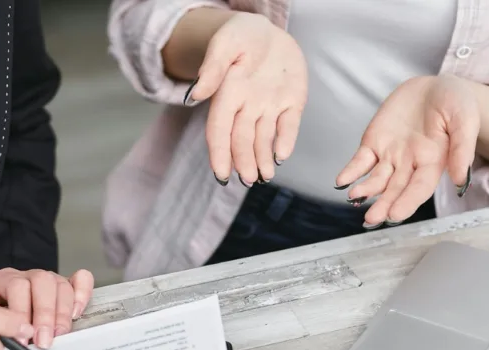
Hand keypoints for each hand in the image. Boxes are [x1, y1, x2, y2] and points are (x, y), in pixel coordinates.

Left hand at [0, 268, 94, 348]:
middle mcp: (30, 276)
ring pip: (62, 285)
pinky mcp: (68, 284)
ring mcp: (51, 279)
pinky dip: (83, 294)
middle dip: (45, 315)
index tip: (22, 339)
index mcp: (6, 279)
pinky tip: (77, 313)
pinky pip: (82, 279)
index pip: (17, 287)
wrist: (2, 310)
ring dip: (62, 313)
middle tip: (43, 341)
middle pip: (42, 283)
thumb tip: (0, 335)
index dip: (20, 313)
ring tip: (59, 335)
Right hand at [185, 12, 306, 185]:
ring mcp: (270, 106)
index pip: (220, 130)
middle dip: (244, 162)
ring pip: (264, 139)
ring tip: (264, 177)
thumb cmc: (241, 35)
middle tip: (248, 180)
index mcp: (228, 94)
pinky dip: (286, 141)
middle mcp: (247, 106)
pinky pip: (289, 125)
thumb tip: (195, 95)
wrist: (267, 31)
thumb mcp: (225, 44)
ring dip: (263, 159)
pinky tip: (281, 156)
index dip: (219, 153)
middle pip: (242, 140)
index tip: (221, 174)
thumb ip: (213, 69)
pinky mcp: (292, 102)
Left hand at [337, 75, 478, 225]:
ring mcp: (390, 155)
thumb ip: (462, 149)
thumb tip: (459, 180)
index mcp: (434, 162)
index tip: (395, 215)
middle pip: (395, 189)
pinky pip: (360, 161)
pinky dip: (351, 172)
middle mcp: (410, 164)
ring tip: (355, 196)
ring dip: (365, 190)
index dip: (407, 202)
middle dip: (384, 204)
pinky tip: (342, 181)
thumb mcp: (465, 119)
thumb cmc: (456, 103)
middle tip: (372, 219)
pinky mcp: (374, 143)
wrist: (435, 87)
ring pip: (376, 179)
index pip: (419, 188)